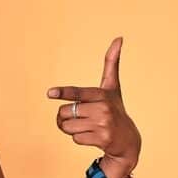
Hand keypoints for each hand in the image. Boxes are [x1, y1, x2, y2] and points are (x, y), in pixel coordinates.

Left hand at [46, 36, 140, 171]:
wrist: (128, 140)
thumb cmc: (115, 109)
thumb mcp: (113, 87)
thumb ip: (111, 64)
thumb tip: (119, 38)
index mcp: (103, 94)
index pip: (78, 93)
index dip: (63, 92)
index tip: (50, 93)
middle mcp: (104, 108)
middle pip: (65, 112)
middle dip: (66, 116)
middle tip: (82, 117)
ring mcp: (104, 125)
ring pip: (68, 126)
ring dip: (71, 129)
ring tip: (87, 127)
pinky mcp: (102, 140)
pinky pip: (75, 139)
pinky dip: (79, 139)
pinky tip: (93, 136)